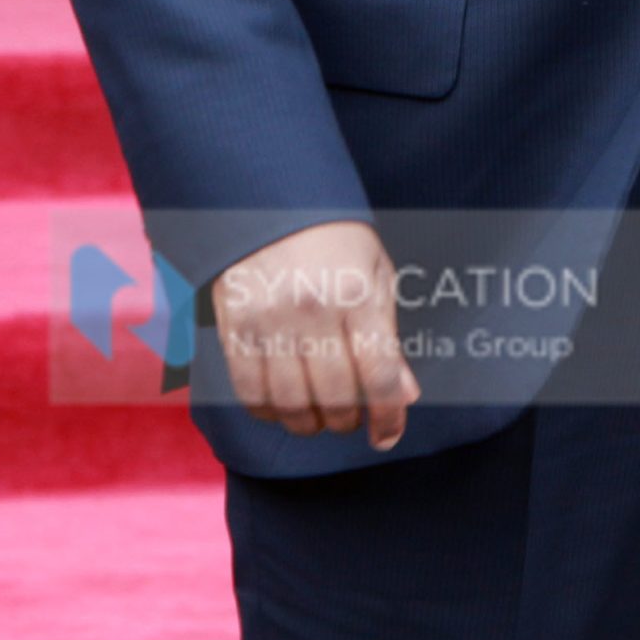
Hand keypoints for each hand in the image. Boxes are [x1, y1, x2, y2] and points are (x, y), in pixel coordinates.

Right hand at [211, 218, 420, 447]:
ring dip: (310, 424)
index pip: (378, 373)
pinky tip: (284, 407)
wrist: (273, 204)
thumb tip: (405, 395)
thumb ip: (389, 338)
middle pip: (335, 397)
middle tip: (354, 419)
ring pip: (291, 405)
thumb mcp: (377, 275)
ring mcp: (270, 323)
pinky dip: (269, 414)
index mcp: (358, 294)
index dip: (388, 415)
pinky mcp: (234, 331)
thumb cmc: (337, 241)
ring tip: (321, 417)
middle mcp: (313, 312)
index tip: (389, 435)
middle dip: (349, 421)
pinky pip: (250, 394)